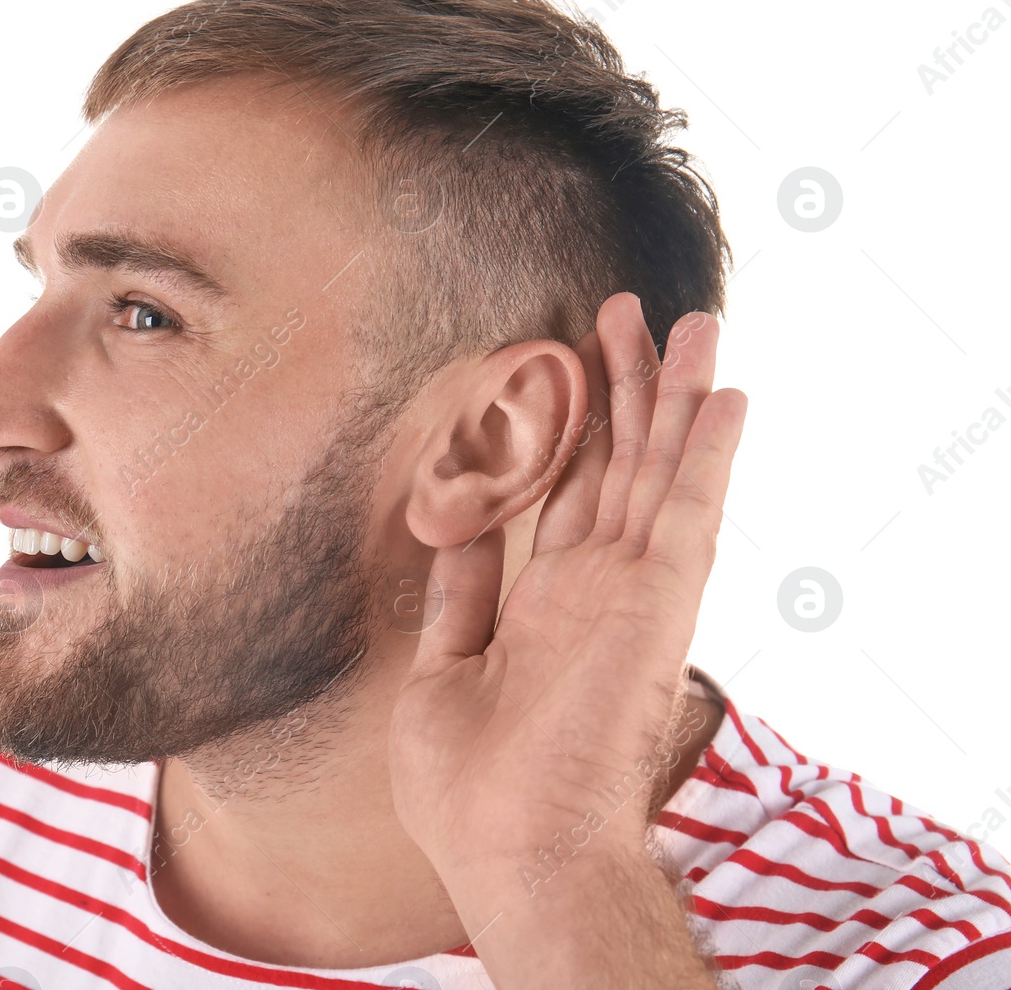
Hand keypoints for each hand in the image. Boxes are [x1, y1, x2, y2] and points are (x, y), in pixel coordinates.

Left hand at [387, 293, 747, 890]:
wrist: (512, 853)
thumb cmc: (472, 790)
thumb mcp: (444, 669)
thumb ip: (463, 595)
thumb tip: (454, 528)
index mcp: (547, 605)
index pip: (568, 497)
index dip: (571, 432)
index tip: (570, 369)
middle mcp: (597, 589)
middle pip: (619, 467)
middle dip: (628, 390)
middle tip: (630, 316)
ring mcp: (631, 591)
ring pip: (660, 470)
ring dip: (675, 396)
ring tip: (691, 324)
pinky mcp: (658, 600)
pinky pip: (688, 509)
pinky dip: (708, 450)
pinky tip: (725, 394)